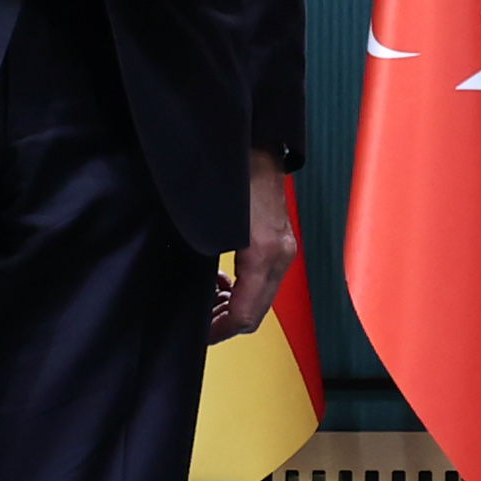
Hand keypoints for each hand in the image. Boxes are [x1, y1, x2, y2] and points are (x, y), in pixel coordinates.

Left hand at [211, 153, 296, 340]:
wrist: (252, 146)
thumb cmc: (230, 178)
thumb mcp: (209, 225)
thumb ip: (205, 265)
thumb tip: (197, 295)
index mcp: (262, 255)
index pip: (246, 315)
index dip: (220, 331)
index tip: (201, 334)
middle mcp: (279, 257)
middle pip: (257, 314)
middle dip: (227, 323)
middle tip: (201, 322)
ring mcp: (284, 250)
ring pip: (262, 300)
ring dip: (235, 307)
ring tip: (208, 299)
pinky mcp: (281, 243)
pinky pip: (265, 282)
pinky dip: (244, 290)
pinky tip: (223, 280)